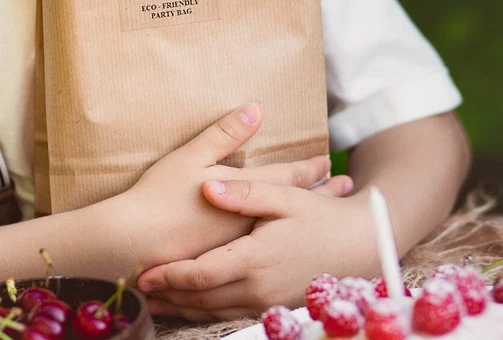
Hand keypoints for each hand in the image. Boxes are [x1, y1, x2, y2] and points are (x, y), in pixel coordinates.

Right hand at [111, 103, 347, 269]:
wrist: (133, 244)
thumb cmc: (160, 196)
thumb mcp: (191, 156)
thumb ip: (225, 134)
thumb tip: (257, 109)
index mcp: (244, 194)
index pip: (287, 179)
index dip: (309, 169)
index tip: (330, 162)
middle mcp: (249, 223)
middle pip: (292, 207)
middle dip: (318, 196)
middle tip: (343, 190)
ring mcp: (238, 246)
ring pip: (279, 229)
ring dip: (302, 219)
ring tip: (320, 215)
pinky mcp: (224, 261)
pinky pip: (261, 248)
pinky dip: (278, 239)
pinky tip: (279, 241)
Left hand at [137, 178, 374, 320]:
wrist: (363, 246)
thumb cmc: (322, 217)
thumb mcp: (284, 197)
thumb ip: (244, 193)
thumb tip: (206, 187)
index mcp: (256, 259)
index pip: (201, 274)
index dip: (170, 276)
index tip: (144, 272)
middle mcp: (259, 288)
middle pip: (203, 299)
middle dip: (170, 295)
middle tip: (140, 289)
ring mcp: (269, 302)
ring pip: (216, 311)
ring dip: (185, 307)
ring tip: (157, 300)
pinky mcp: (277, 308)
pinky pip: (233, 314)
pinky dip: (208, 312)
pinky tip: (193, 305)